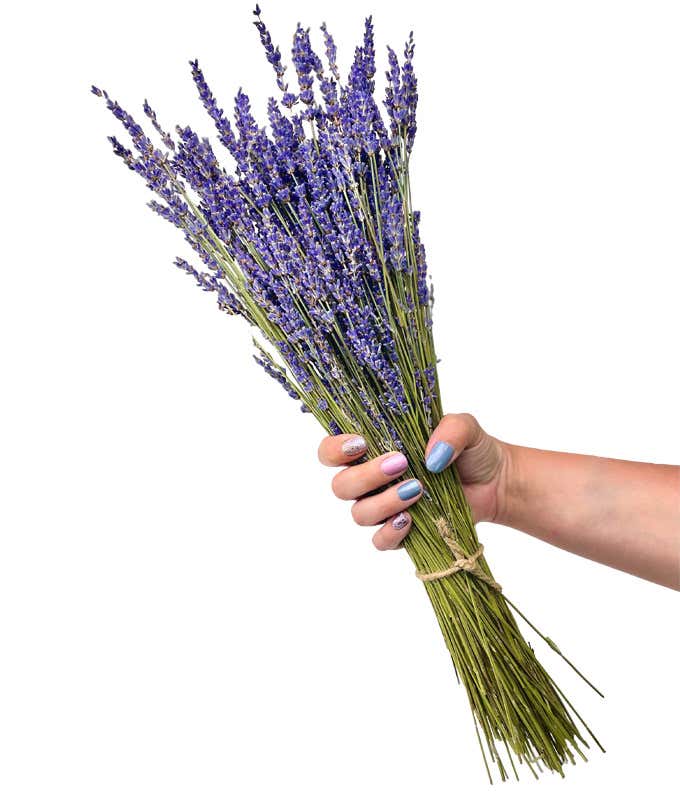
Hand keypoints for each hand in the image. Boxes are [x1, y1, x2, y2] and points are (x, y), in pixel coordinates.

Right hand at [318, 413, 507, 550]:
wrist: (496, 483)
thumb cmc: (471, 450)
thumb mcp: (465, 427)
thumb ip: (451, 429)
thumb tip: (431, 457)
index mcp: (373, 448)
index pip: (331, 451)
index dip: (334, 449)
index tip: (360, 444)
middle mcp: (371, 480)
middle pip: (340, 486)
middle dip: (366, 476)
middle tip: (400, 463)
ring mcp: (383, 507)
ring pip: (359, 513)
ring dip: (384, 502)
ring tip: (417, 489)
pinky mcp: (401, 532)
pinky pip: (379, 541)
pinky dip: (391, 532)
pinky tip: (411, 519)